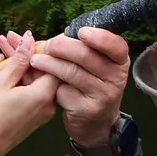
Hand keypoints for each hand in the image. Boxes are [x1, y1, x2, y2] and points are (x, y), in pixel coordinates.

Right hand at [0, 33, 57, 155]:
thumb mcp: (0, 83)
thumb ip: (18, 60)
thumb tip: (29, 40)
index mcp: (43, 95)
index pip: (54, 63)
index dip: (44, 47)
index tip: (30, 36)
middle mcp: (48, 105)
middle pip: (44, 71)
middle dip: (27, 53)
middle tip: (11, 37)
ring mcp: (41, 113)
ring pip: (36, 81)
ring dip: (23, 65)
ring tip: (5, 46)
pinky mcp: (33, 118)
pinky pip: (32, 93)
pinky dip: (21, 80)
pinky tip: (8, 68)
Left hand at [30, 27, 130, 145]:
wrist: (97, 124)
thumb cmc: (92, 87)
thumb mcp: (97, 67)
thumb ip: (83, 49)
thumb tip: (53, 39)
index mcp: (120, 62)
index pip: (116, 45)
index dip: (99, 37)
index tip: (81, 32)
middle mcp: (115, 79)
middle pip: (85, 55)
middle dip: (61, 46)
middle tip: (47, 46)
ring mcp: (102, 96)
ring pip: (71, 72)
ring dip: (49, 63)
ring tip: (36, 60)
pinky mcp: (86, 110)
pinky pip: (64, 91)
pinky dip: (51, 85)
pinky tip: (44, 83)